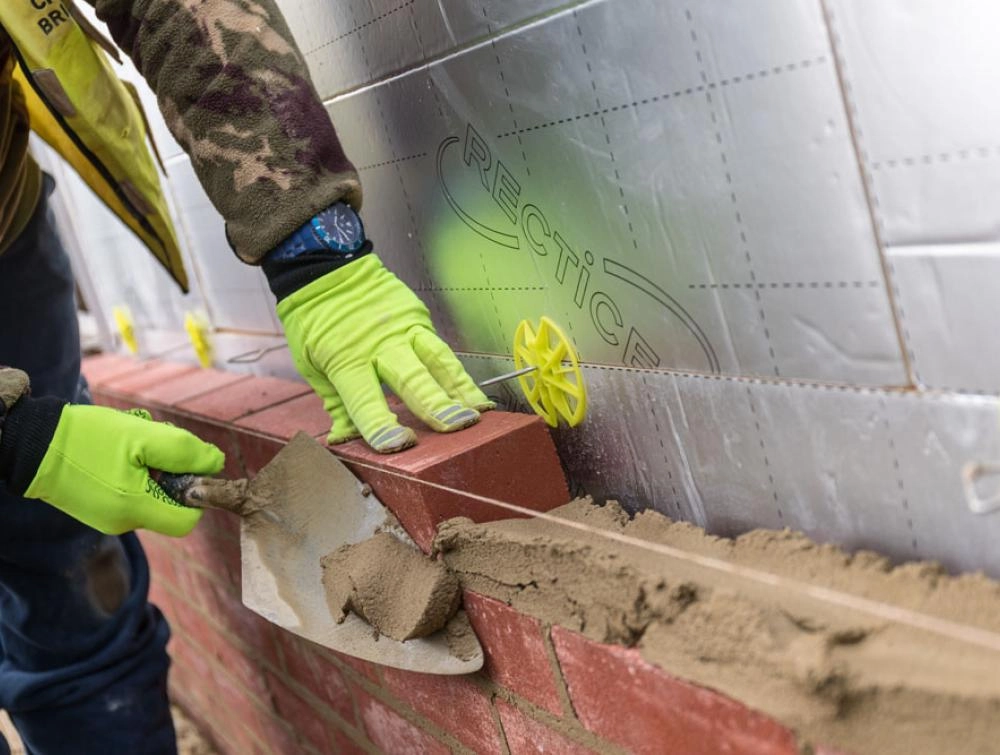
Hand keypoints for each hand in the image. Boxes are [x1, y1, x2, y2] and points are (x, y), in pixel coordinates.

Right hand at [24, 406, 223, 535]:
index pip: (187, 521)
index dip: (195, 494)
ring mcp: (107, 518)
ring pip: (150, 494)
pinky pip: (130, 492)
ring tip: (132, 439)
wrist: (31, 443)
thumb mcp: (145, 436)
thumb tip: (215, 464)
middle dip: (170, 471)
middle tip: (154, 441)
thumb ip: (186, 452)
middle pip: (169, 504)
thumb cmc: (89, 438)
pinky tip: (118, 448)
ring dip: (151, 465)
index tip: (185, 465)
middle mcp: (123, 522)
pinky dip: (133, 470)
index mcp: (136, 509)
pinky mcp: (97, 508)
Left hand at [277, 255, 493, 452]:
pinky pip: (439, 348)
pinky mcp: (417, 315)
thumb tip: (347, 440)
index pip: (365, 399)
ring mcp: (403, 326)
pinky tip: (473, 394)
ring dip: (460, 388)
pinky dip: (457, 373)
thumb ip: (336, 404)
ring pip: (437, 359)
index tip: (401, 446)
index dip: (382, 426)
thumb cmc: (314, 322)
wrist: (324, 266)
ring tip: (479, 413)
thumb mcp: (311, 365)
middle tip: (457, 426)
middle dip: (436, 404)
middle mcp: (379, 343)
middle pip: (411, 377)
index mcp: (345, 359)